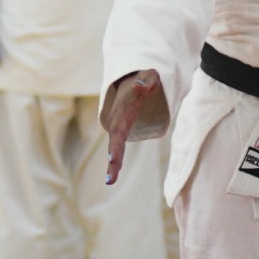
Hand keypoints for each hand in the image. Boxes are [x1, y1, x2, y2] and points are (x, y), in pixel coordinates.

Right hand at [104, 69, 161, 185]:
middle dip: (113, 157)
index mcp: (123, 111)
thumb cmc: (144, 80)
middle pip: (114, 142)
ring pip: (114, 149)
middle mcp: (117, 122)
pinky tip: (111, 178)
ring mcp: (118, 129)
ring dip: (112, 165)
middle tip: (110, 174)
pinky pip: (117, 150)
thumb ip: (146, 81)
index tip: (112, 156)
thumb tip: (140, 85)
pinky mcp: (120, 134)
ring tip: (109, 181)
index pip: (119, 128)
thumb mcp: (149, 77)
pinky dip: (115, 164)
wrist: (134, 82)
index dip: (116, 143)